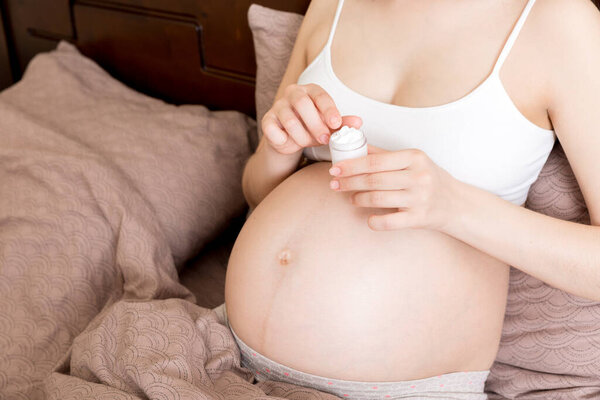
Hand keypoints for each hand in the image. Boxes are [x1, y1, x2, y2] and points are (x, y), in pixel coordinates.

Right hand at [262, 83, 361, 154]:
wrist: (289, 139)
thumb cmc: (312, 128)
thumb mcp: (328, 126)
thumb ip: (342, 124)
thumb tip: (358, 122)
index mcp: (311, 91)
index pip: (320, 96)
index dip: (329, 110)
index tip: (336, 124)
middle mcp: (293, 94)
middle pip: (303, 104)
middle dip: (315, 125)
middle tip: (325, 139)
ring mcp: (278, 106)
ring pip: (289, 120)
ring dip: (302, 136)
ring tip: (308, 143)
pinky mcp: (267, 120)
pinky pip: (272, 130)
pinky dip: (282, 139)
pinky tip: (288, 142)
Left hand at [328, 144, 463, 230]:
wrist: (455, 204)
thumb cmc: (429, 179)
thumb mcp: (412, 161)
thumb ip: (384, 155)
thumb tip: (355, 145)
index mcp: (415, 158)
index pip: (375, 161)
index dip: (351, 165)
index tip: (335, 168)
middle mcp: (419, 176)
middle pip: (374, 179)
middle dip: (349, 182)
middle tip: (335, 184)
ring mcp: (419, 199)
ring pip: (378, 198)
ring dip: (359, 198)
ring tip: (351, 198)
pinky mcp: (419, 218)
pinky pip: (389, 222)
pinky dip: (374, 221)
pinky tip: (368, 218)